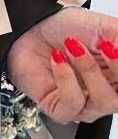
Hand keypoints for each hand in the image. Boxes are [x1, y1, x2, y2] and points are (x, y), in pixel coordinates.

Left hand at [6, 6, 117, 123]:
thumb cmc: (66, 28)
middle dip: (116, 67)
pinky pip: (72, 104)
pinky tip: (58, 59)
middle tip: (105, 45)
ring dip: (88, 69)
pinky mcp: (61, 110)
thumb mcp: (108, 29)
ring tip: (73, 47)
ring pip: (104, 102)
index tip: (115, 47)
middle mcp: (107, 93)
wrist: (29, 28)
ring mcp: (86, 105)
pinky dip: (66, 78)